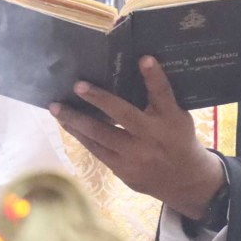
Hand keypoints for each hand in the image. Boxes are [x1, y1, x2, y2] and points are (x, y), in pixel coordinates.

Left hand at [49, 57, 224, 220]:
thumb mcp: (178, 118)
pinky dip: (81, 136)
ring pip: (99, 135)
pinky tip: (68, 125)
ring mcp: (135, 156)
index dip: (154, 77)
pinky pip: (96, 150)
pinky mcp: (122, 170)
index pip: (163, 94)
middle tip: (78, 85)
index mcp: (171, 119)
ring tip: (56, 108)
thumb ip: (158, 102)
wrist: (184, 181)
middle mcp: (152, 136)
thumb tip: (129, 75)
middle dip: (98, 99)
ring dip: (75, 120)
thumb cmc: (178, 140)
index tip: (144, 59)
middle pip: (122, 114)